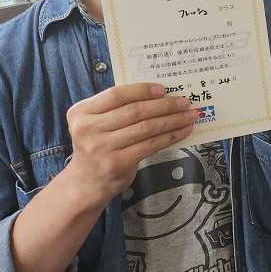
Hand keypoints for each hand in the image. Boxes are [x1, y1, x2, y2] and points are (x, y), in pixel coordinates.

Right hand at [64, 83, 199, 206]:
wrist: (86, 182)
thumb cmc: (98, 145)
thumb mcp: (97, 123)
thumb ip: (117, 108)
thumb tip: (159, 94)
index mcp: (80, 112)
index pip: (116, 95)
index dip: (142, 90)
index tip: (164, 89)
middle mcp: (87, 129)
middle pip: (135, 111)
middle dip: (165, 105)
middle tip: (185, 102)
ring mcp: (101, 147)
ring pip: (146, 128)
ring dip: (172, 120)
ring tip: (189, 116)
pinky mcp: (117, 163)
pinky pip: (150, 145)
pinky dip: (170, 136)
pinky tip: (183, 131)